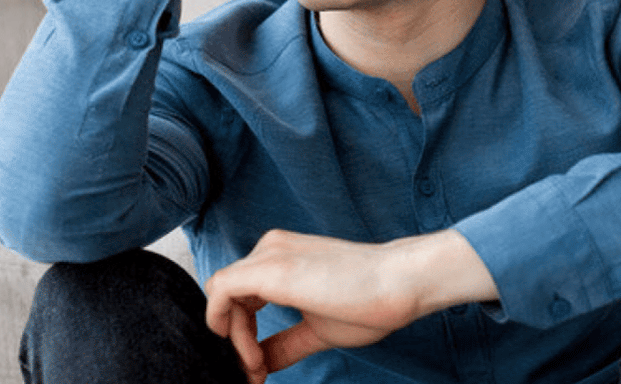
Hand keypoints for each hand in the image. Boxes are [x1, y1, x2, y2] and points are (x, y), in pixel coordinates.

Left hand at [204, 229, 497, 382]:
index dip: (242, 335)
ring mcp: (268, 255)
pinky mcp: (269, 269)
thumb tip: (262, 364)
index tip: (260, 368)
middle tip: (257, 372)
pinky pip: (220, 294)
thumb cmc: (370, 301)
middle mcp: (270, 248)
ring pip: (220, 296)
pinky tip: (251, 355)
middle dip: (236, 340)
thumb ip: (285, 342)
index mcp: (281, 256)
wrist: (400, 283)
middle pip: (227, 297)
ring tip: (260, 366)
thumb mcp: (317, 328)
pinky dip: (225, 329)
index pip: (240, 295)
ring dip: (234, 339)